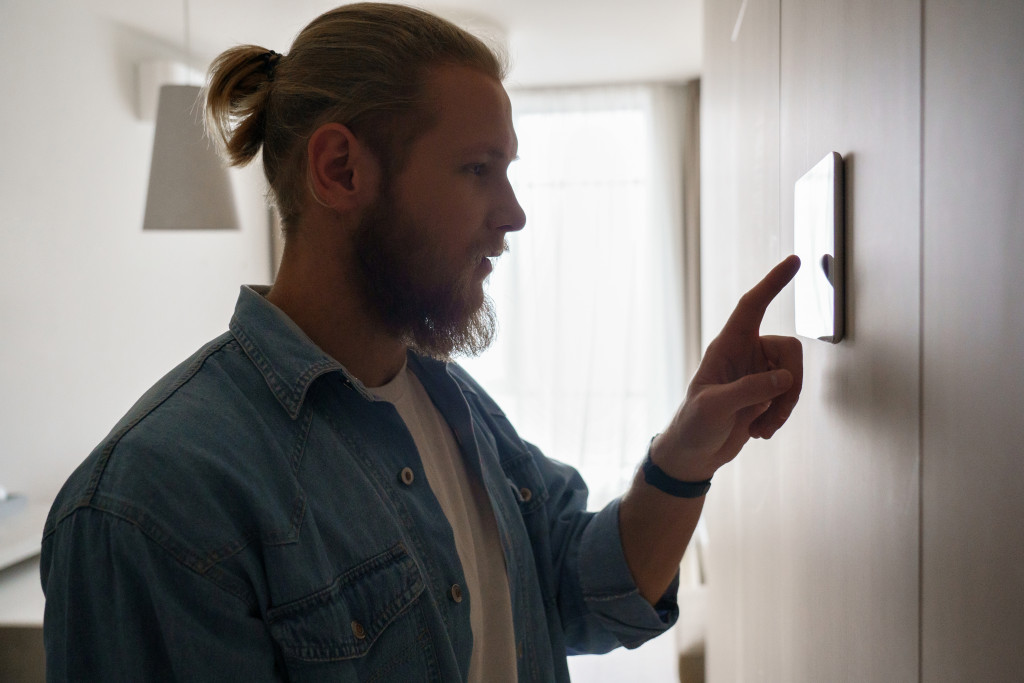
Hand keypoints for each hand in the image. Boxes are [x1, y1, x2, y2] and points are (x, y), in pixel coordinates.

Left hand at [652, 255, 802, 480]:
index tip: (794, 261)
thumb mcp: (715, 407)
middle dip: (791, 383)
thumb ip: (749, 390)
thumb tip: (786, 378)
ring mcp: (757, 374)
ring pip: (794, 376)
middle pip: (789, 350)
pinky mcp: (765, 394)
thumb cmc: (694, 425)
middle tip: (774, 412)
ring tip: (762, 430)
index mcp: (726, 346)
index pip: (752, 306)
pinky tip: (760, 432)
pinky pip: (790, 396)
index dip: (772, 283)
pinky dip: (781, 416)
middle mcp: (745, 354)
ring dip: (784, 406)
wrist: (693, 453)